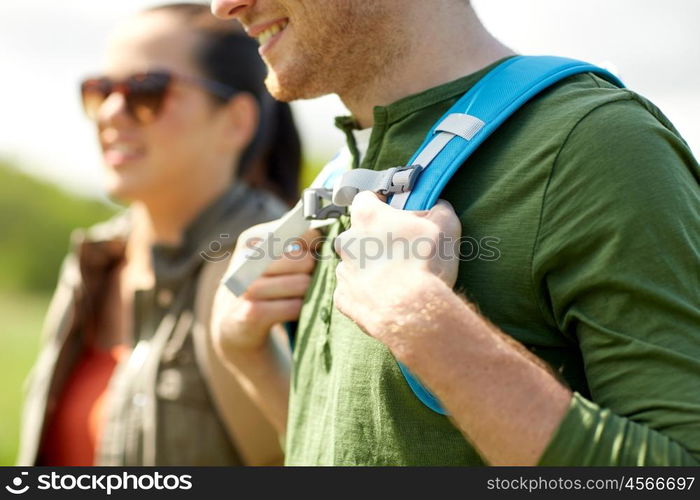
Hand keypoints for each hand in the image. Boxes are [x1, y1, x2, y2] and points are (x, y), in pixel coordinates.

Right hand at [211, 221, 319, 357]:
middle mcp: (247, 260)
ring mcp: (248, 287)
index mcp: (253, 239)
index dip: (314, 245)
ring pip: (302, 283)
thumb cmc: (263, 283)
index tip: (313, 254)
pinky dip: (299, 310)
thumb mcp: (271, 256)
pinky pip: (294, 307)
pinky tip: (292, 309)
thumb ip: (295, 239)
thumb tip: (327, 230)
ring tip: (299, 295)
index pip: (300, 232)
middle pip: (304, 259)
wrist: (234, 325)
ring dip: (307, 292)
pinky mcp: (252, 313)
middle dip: (312, 272)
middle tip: (305, 279)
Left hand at [333, 191, 460, 348]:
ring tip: (396, 278)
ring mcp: (343, 271)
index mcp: (367, 217)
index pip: (365, 199)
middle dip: (375, 238)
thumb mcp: (445, 224)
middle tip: (401, 250)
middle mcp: (347, 241)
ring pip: (354, 262)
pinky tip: (386, 297)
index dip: (380, 204)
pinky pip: (353, 291)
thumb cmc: (426, 264)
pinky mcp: (343, 298)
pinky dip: (367, 293)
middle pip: (358, 233)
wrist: (412, 312)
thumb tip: (437, 206)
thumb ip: (438, 208)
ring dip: (370, 266)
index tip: (392, 212)